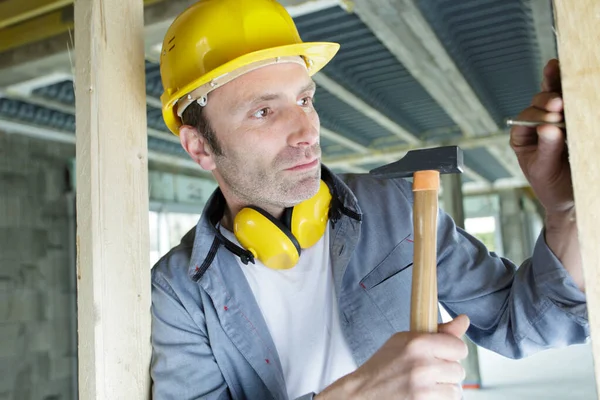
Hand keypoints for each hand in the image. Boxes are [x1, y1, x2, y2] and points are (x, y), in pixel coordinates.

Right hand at [316, 315, 469, 399]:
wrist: (362, 392)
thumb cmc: (383, 365)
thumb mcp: (404, 340)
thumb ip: (438, 332)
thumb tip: (464, 319)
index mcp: (417, 343)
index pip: (459, 347)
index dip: (453, 352)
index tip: (442, 355)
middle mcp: (422, 364)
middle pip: (459, 370)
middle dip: (447, 372)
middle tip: (428, 372)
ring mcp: (422, 387)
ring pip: (456, 389)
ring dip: (444, 388)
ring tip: (425, 384)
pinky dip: (438, 399)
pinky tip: (423, 394)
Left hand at [510, 59, 573, 214]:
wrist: (572, 197)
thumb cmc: (552, 186)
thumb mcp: (544, 170)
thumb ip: (546, 149)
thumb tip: (548, 127)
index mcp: (522, 137)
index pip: (524, 120)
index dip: (536, 117)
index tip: (551, 121)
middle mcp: (537, 125)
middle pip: (539, 104)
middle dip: (547, 101)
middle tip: (558, 104)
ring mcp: (557, 121)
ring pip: (555, 97)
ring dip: (560, 88)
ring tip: (567, 86)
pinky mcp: (574, 121)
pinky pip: (572, 104)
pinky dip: (573, 92)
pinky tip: (577, 82)